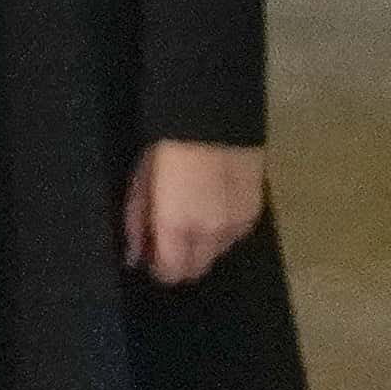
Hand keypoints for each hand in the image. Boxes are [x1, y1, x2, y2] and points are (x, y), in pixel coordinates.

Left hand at [123, 140, 265, 285]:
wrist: (217, 115)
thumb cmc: (169, 146)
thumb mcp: (141, 183)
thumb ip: (137, 225)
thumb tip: (134, 258)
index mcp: (177, 228)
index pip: (171, 273)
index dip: (160, 267)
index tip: (155, 254)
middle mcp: (210, 235)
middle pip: (197, 270)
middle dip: (183, 260)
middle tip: (173, 236)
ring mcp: (237, 225)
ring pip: (218, 254)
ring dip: (204, 245)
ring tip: (196, 214)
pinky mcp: (255, 211)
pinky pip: (235, 236)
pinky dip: (224, 230)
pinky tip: (216, 206)